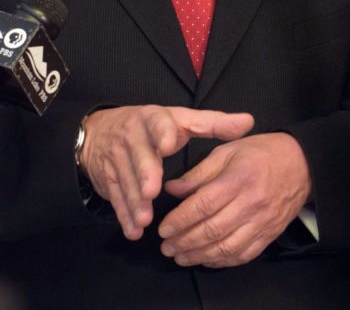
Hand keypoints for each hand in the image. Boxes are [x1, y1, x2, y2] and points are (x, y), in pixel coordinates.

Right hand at [79, 105, 253, 239]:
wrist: (100, 132)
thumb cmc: (152, 128)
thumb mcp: (179, 120)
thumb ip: (212, 123)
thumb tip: (249, 121)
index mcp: (152, 120)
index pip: (157, 124)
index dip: (161, 132)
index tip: (168, 142)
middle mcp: (132, 137)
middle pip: (138, 155)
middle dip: (144, 172)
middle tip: (152, 190)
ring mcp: (116, 159)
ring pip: (126, 181)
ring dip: (135, 200)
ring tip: (145, 218)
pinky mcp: (107, 179)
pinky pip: (115, 198)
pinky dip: (124, 215)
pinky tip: (134, 230)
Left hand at [158, 132, 310, 267]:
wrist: (302, 164)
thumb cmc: (261, 152)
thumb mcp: (227, 151)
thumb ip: (199, 173)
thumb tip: (172, 190)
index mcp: (239, 177)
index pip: (204, 204)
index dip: (181, 219)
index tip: (164, 228)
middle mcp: (251, 203)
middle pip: (212, 230)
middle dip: (184, 241)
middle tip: (166, 247)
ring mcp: (262, 222)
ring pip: (226, 248)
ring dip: (199, 256)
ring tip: (180, 257)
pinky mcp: (270, 235)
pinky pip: (243, 255)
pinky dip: (221, 261)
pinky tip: (205, 259)